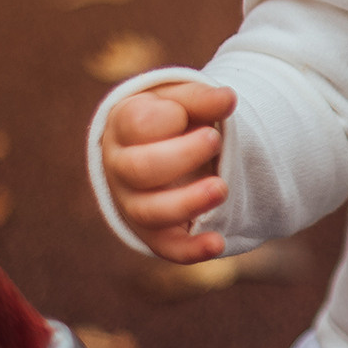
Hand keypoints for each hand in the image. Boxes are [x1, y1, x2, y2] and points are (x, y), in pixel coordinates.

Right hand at [101, 82, 236, 262]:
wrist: (165, 148)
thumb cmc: (172, 117)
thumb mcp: (182, 100)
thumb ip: (200, 98)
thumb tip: (228, 98)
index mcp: (122, 126)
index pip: (137, 124)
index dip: (171, 118)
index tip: (200, 114)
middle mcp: (120, 167)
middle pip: (139, 169)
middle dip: (181, 156)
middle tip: (216, 140)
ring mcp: (132, 203)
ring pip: (149, 212)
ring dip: (187, 203)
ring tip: (222, 188)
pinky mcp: (152, 232)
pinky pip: (166, 246)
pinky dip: (191, 249)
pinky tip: (218, 243)